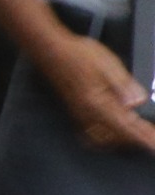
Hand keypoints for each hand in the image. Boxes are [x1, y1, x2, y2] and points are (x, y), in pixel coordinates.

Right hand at [28, 16, 154, 152]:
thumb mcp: (108, 64)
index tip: (154, 144)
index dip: (144, 137)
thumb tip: (138, 102)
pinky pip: (92, 133)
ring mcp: (80, 113)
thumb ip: (123, 85)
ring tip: (137, 136)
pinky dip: (106, 138)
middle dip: (136, 139)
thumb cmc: (77, 54)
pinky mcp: (76, 110)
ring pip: (104, 138)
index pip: (127, 126)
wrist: (50, 51)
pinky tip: (112, 133)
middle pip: (116, 136)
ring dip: (122, 140)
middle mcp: (88, 113)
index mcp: (98, 102)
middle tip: (151, 138)